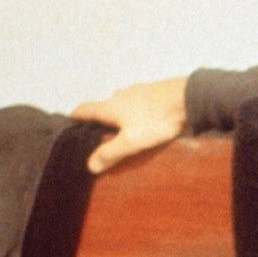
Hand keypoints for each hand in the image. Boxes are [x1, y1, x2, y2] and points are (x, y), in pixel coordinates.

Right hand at [70, 76, 188, 173]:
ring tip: (121, 132)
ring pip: (119, 104)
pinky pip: (136, 103)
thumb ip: (110, 152)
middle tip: (98, 137)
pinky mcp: (152, 91)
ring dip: (116, 116)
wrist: (187, 98)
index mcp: (109, 106)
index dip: (75, 118)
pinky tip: (142, 121)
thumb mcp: (131, 141)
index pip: (83, 109)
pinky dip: (132, 112)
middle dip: (98, 121)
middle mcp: (119, 95)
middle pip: (101, 107)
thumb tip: (90, 165)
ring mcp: (136, 91)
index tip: (71, 126)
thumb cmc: (157, 120)